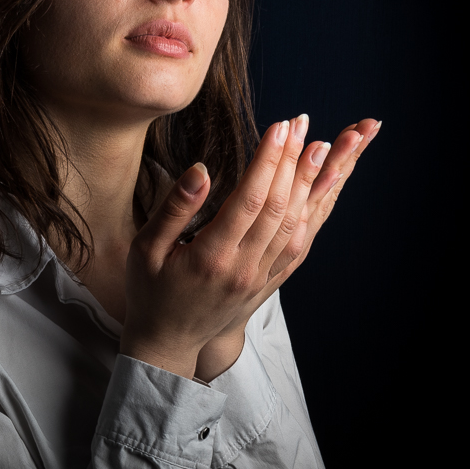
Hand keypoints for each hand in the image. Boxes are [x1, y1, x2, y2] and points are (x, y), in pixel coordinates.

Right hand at [120, 114, 379, 379]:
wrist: (167, 344)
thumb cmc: (150, 292)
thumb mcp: (146, 250)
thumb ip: (174, 209)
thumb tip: (200, 170)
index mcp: (211, 257)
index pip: (249, 200)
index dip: (268, 161)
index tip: (280, 126)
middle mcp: (243, 268)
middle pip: (278, 208)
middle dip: (293, 162)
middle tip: (303, 124)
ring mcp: (260, 278)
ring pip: (296, 225)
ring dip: (311, 184)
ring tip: (324, 148)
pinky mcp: (269, 284)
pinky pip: (300, 246)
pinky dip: (314, 215)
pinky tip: (322, 190)